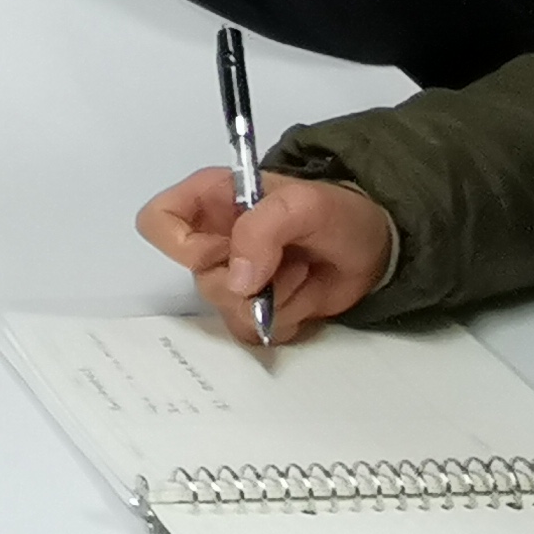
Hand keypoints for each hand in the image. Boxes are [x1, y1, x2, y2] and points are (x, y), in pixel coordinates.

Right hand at [138, 167, 395, 348]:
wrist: (375, 245)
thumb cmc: (337, 212)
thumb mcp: (304, 204)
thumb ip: (262, 231)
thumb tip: (238, 281)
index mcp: (210, 201)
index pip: (157, 223)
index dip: (185, 245)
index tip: (227, 249)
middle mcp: (214, 240)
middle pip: (200, 278)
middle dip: (252, 278)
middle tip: (289, 260)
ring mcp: (234, 278)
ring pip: (226, 310)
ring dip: (276, 299)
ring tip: (303, 274)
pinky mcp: (255, 310)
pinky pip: (251, 332)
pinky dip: (285, 320)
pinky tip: (304, 296)